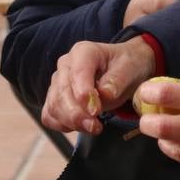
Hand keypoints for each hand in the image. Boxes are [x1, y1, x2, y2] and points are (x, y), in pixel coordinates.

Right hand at [40, 37, 156, 134]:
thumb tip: (105, 94)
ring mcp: (58, 81)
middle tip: (95, 127)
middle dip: (77, 114)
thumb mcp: (130, 68)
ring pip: (53, 106)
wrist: (123, 69)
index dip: (84, 94)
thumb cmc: (126, 66)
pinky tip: (80, 127)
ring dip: (71, 122)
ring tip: (93, 127)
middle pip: (62, 92)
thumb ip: (117, 80)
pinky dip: (61, 125)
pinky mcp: (55, 98)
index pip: (78, 73)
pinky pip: (49, 115)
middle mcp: (66, 65)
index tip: (95, 111)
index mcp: (84, 52)